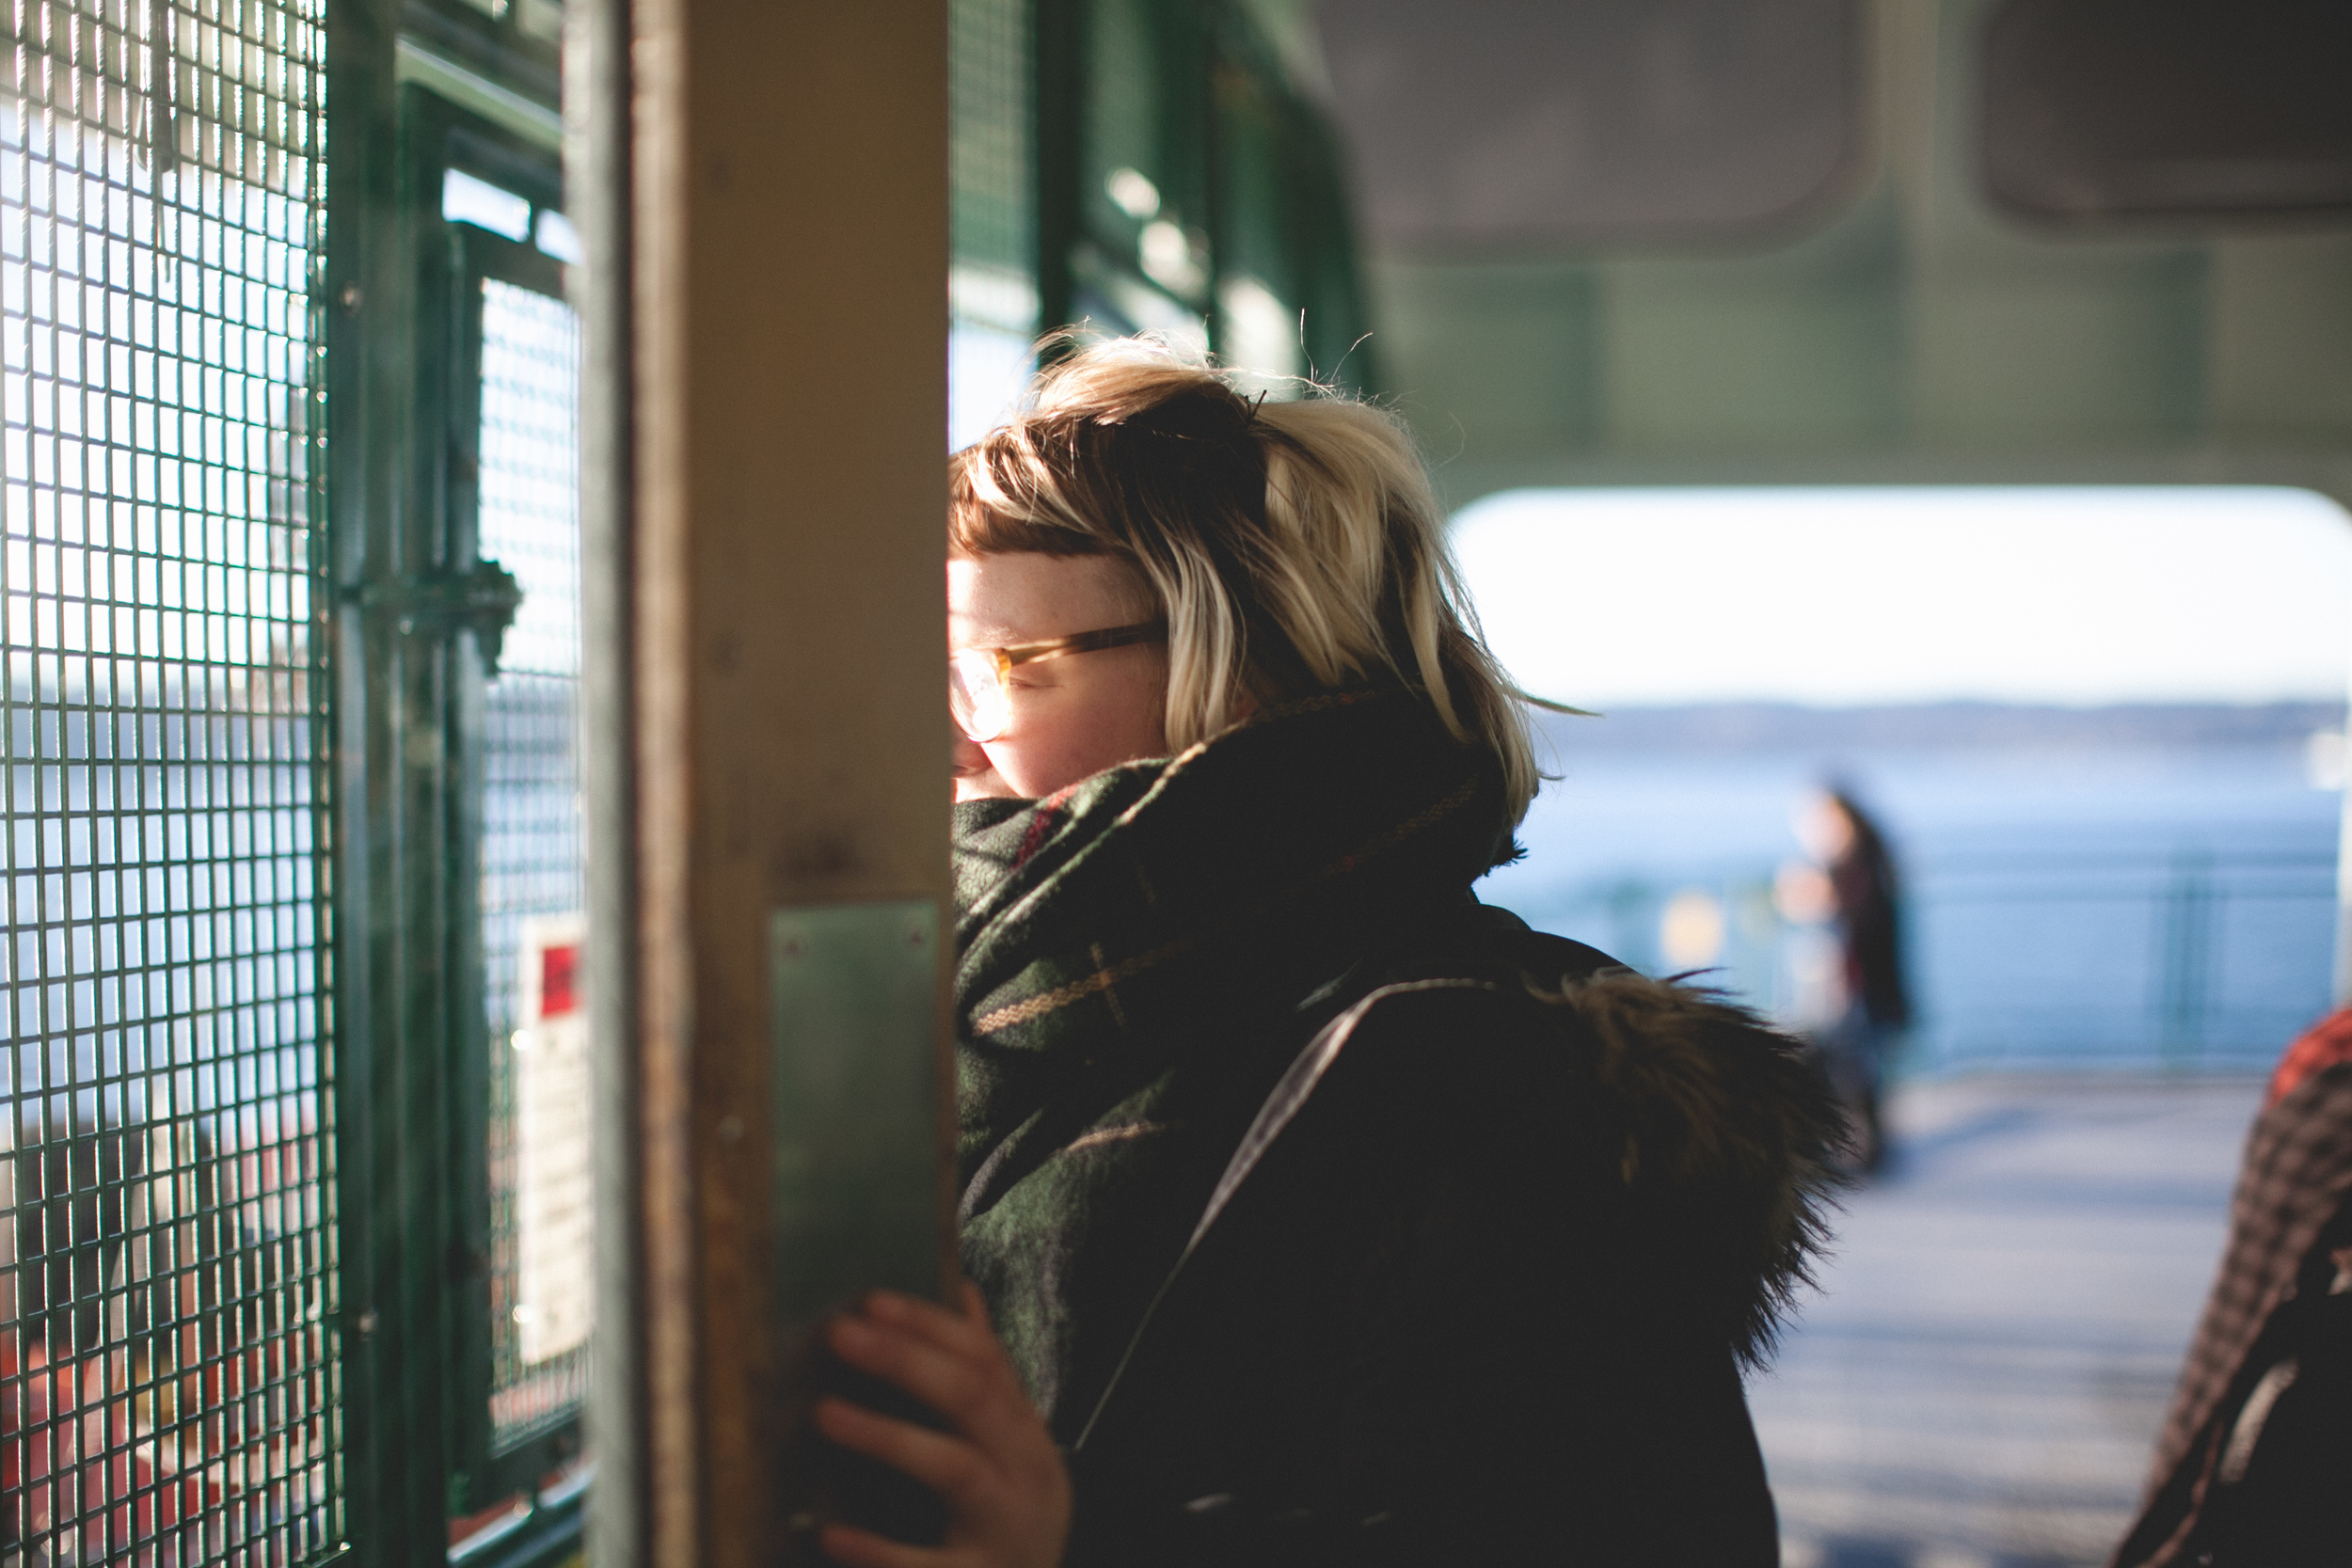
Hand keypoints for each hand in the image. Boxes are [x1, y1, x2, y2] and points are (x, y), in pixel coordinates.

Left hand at [817, 1281, 1071, 1567]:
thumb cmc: (1011, 1515)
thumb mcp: (1012, 1443)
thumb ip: (985, 1375)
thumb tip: (960, 1291)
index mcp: (1025, 1431)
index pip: (985, 1360)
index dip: (930, 1325)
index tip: (871, 1301)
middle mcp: (1024, 1472)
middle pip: (971, 1400)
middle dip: (904, 1360)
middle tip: (840, 1333)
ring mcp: (1003, 1528)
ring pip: (955, 1470)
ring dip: (888, 1437)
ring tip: (825, 1413)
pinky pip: (927, 1565)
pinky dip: (878, 1549)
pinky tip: (831, 1533)